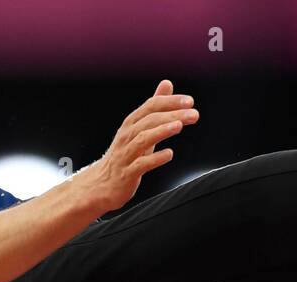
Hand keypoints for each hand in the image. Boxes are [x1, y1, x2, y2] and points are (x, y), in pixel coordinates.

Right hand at [83, 79, 198, 211]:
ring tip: (179, 126)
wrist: (102, 184)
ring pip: (143, 139)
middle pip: (150, 120)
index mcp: (131, 123)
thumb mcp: (139, 128)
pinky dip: (155, 158)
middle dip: (172, 115)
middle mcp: (127, 136)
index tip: (190, 101)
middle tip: (193, 114)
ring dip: (162, 131)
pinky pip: (141, 164)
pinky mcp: (127, 173)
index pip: (151, 106)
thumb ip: (154, 108)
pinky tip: (169, 154)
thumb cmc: (124, 155)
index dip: (170, 102)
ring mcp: (126, 154)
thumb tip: (167, 83)